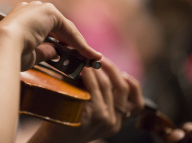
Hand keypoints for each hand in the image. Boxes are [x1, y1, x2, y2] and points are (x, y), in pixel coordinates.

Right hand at [0, 1, 101, 69]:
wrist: (3, 45)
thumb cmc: (11, 52)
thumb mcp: (31, 53)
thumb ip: (45, 51)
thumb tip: (57, 52)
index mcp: (21, 18)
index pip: (46, 30)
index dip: (60, 43)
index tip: (69, 55)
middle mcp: (31, 9)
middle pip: (58, 27)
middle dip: (72, 43)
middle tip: (84, 57)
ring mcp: (40, 8)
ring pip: (65, 28)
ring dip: (78, 44)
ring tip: (90, 58)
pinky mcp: (50, 12)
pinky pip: (69, 30)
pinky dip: (80, 44)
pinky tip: (89, 55)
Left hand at [30, 58, 144, 142]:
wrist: (54, 138)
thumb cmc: (70, 120)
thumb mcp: (92, 112)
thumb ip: (102, 98)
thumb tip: (102, 69)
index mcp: (117, 121)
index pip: (138, 102)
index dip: (132, 83)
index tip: (121, 72)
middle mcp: (114, 122)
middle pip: (122, 87)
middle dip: (111, 68)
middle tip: (99, 57)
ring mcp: (104, 119)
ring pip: (107, 85)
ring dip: (98, 68)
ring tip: (88, 60)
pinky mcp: (92, 115)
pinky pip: (94, 88)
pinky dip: (89, 75)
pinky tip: (83, 69)